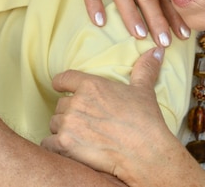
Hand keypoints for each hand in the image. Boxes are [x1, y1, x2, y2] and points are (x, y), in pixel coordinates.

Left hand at [41, 47, 172, 184]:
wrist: (146, 154)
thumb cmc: (145, 122)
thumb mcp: (144, 91)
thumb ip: (144, 69)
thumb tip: (156, 50)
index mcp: (91, 85)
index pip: (63, 79)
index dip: (60, 84)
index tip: (61, 88)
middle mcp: (76, 102)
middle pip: (60, 105)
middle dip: (69, 113)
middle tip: (84, 122)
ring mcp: (69, 124)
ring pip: (54, 124)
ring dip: (63, 130)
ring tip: (81, 137)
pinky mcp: (65, 145)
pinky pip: (48, 144)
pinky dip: (55, 147)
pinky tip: (68, 151)